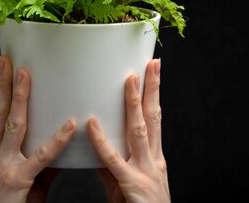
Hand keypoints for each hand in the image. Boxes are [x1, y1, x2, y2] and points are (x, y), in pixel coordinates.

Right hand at [0, 55, 76, 202]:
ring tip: (24, 74)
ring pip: (13, 125)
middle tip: (6, 60)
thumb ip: (40, 164)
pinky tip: (69, 125)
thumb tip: (62, 150)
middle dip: (1, 84)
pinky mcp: (18, 180)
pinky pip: (41, 156)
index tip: (2, 70)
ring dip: (18, 97)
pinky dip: (57, 139)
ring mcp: (4, 166)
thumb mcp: (21, 183)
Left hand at [87, 58, 170, 202]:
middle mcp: (155, 160)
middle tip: (152, 63)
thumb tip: (99, 144)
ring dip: (135, 103)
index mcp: (155, 158)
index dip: (154, 95)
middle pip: (154, 117)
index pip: (155, 119)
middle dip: (153, 89)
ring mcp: (146, 172)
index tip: (152, 72)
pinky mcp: (132, 186)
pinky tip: (93, 124)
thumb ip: (115, 163)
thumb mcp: (129, 184)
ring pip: (140, 130)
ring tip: (130, 78)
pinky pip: (114, 160)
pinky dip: (103, 140)